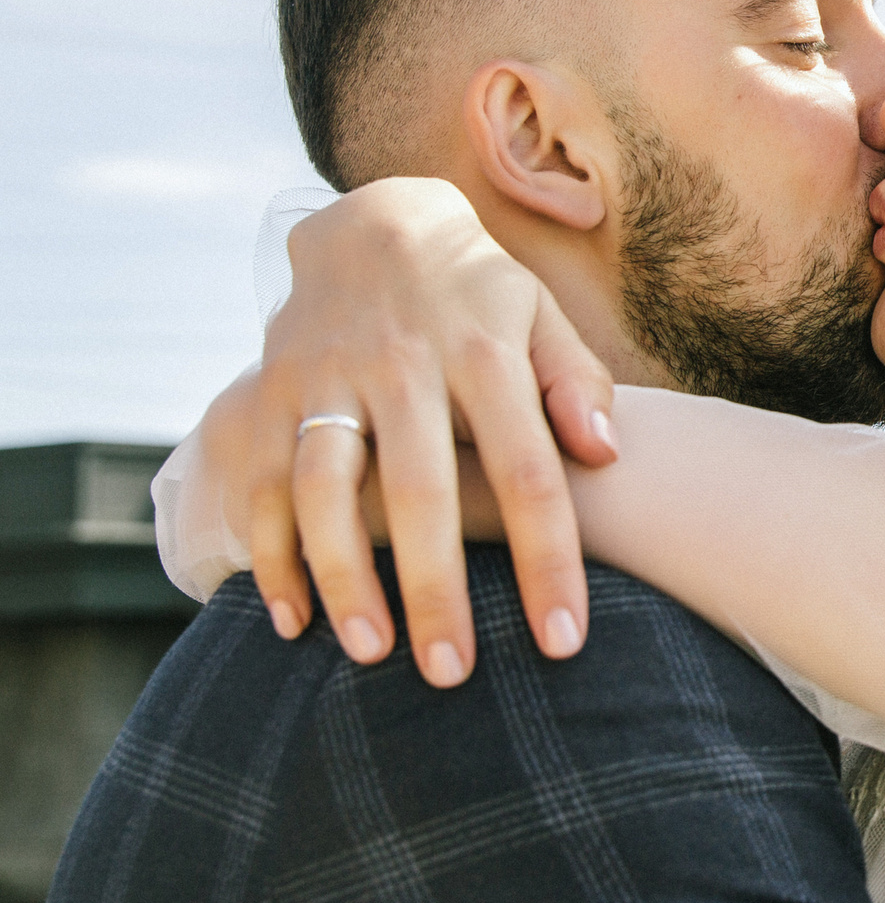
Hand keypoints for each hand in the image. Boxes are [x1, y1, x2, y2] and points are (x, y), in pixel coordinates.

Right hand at [230, 177, 617, 685]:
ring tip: (369, 657)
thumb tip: (606, 453)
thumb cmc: (482, 296)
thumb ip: (577, 383)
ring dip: (344, 578)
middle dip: (435, 590)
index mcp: (487, 355)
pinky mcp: (268, 391)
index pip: (530, 471)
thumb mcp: (543, 318)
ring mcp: (327, 379)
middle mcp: (403, 367)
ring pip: (326, 491)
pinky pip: (260, 483)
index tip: (565, 643)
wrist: (375, 224)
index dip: (550, 560)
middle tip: (454, 677)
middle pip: (421, 493)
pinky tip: (293, 623)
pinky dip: (271, 556)